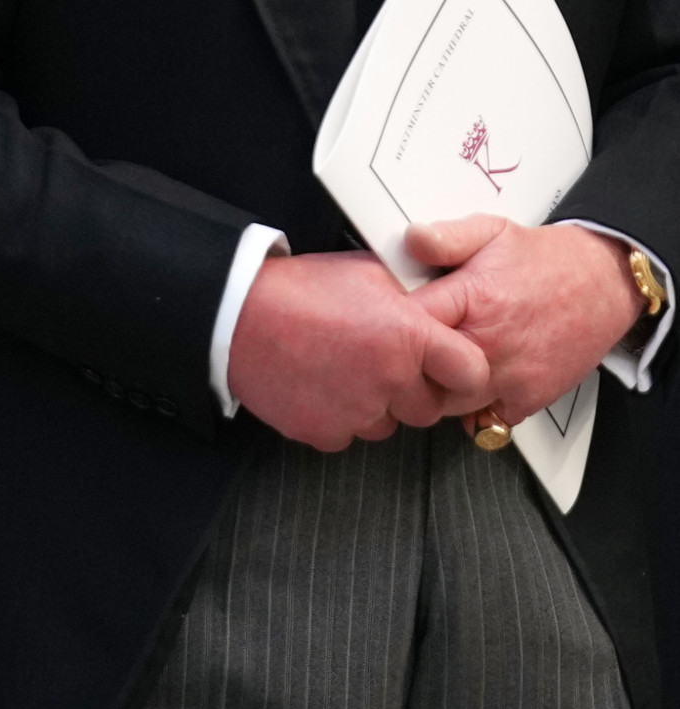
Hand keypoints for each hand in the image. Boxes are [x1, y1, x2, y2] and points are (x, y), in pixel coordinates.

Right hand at [228, 248, 492, 451]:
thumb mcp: (367, 274)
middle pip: (428, 407)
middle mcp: (390, 379)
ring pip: (387, 423)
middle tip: (379, 361)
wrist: (238, 316)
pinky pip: (348, 434)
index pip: (470, 372)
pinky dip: (339, 416)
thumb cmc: (300, 290)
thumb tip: (438, 309)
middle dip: (411, 390)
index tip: (450, 367)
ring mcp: (358, 412)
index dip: (461, 370)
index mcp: (408, 334)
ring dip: (374, 404)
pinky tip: (319, 384)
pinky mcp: (327, 433)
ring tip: (340, 367)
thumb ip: (411, 299)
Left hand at [408, 217, 641, 426]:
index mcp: (476, 300)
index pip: (410, 325)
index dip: (389, 324)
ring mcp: (511, 379)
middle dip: (406, 364)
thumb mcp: (491, 231)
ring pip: (447, 404)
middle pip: (422, 375)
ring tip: (430, 365)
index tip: (381, 320)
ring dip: (433, 389)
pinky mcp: (528, 401)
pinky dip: (469, 408)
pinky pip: (484, 421)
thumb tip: (410, 240)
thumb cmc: (545, 261)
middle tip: (401, 350)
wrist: (604, 285)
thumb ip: (446, 237)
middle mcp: (491, 345)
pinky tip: (464, 383)